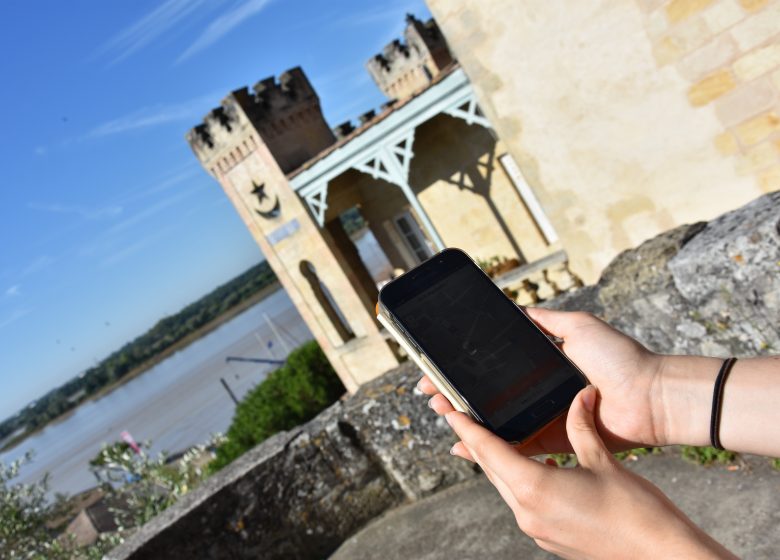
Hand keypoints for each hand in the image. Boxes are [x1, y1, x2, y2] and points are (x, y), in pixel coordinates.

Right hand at [420, 308, 666, 454]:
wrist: (651, 396)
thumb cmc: (620, 358)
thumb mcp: (578, 326)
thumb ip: (545, 319)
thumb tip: (515, 308)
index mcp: (542, 366)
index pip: (494, 368)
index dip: (466, 369)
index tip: (441, 368)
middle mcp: (538, 393)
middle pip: (489, 395)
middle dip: (457, 394)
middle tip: (432, 392)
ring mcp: (544, 418)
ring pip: (496, 422)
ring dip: (466, 419)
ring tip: (441, 411)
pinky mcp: (553, 441)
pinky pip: (517, 446)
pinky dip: (490, 447)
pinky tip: (464, 445)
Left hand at [445, 387, 735, 558]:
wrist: (661, 556)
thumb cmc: (637, 511)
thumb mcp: (603, 460)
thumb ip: (582, 426)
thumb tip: (581, 395)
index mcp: (535, 488)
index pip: (489, 451)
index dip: (467, 429)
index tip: (449, 411)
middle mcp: (528, 512)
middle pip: (492, 470)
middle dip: (477, 443)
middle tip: (464, 418)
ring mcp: (537, 530)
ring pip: (506, 487)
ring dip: (499, 463)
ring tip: (496, 439)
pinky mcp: (549, 539)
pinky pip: (523, 504)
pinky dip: (520, 482)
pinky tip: (535, 469)